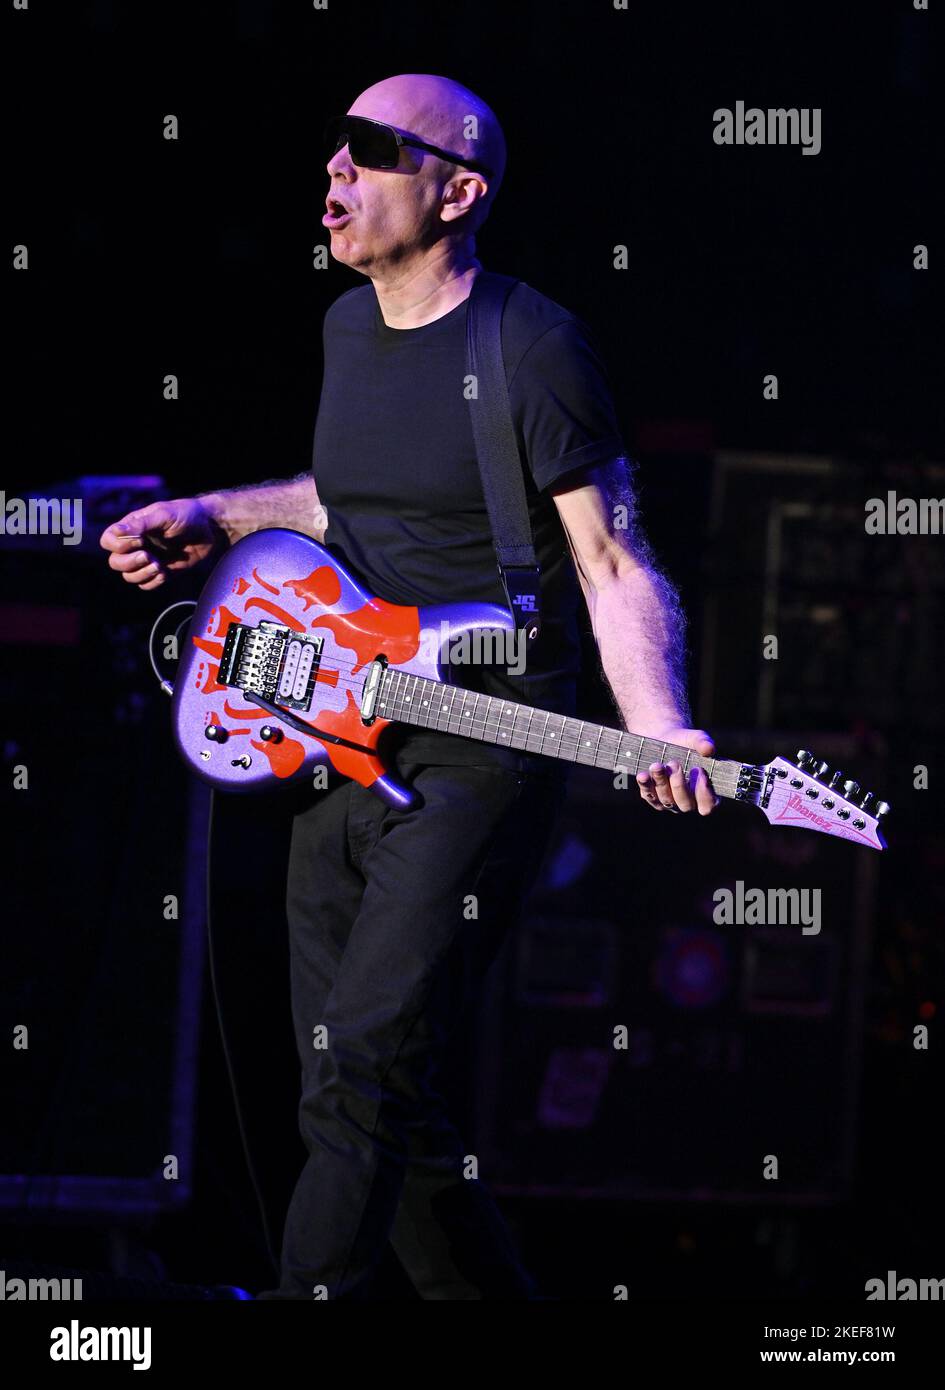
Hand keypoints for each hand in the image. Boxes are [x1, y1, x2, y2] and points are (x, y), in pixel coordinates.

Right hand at [100, 498, 221, 590]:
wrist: (210, 528)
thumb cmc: (186, 515)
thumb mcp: (163, 514)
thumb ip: (140, 525)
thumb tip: (116, 532)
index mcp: (132, 528)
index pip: (108, 541)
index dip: (118, 545)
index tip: (140, 540)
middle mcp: (136, 545)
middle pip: (115, 563)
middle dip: (130, 562)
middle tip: (149, 556)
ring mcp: (148, 560)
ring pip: (129, 577)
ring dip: (142, 574)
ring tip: (159, 565)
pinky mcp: (161, 572)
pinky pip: (146, 585)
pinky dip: (153, 582)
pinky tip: (166, 572)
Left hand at [635, 726, 719, 815]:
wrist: (664, 738)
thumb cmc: (686, 742)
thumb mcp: (695, 738)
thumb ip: (703, 743)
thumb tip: (709, 748)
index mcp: (705, 792)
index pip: (708, 805)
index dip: (705, 793)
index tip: (699, 771)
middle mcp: (688, 802)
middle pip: (686, 805)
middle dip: (679, 785)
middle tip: (674, 763)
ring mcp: (670, 802)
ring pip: (666, 800)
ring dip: (661, 783)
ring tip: (657, 765)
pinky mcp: (652, 797)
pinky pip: (648, 795)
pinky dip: (646, 785)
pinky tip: (643, 775)